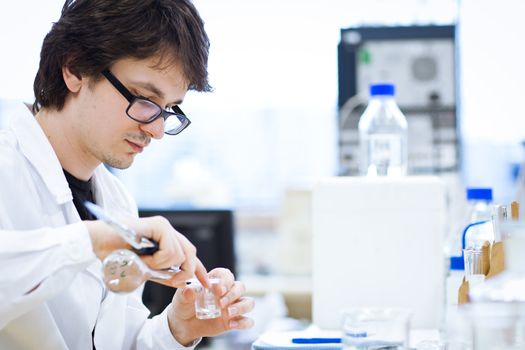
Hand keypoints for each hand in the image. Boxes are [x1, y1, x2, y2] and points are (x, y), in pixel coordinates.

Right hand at [85, 216, 207, 287]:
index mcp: (166, 240)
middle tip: (172, 281)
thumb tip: (183, 282)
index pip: (189, 255)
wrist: (98, 243)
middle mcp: (168, 231)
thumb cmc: (117, 255)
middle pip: (190, 254)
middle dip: (184, 272)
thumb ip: (163, 274)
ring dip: (162, 266)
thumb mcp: (145, 269)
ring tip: (145, 262)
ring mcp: (164, 226)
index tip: (206, 283)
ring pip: (179, 255)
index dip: (199, 269)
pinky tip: (144, 257)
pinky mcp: (160, 225)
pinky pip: (170, 251)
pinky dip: (158, 260)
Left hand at [167, 268, 254, 345]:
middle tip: (221, 303)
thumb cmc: (185, 304)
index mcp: (216, 281)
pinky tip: (231, 325)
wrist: (184, 323)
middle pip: (240, 287)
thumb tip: (190, 290)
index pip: (227, 275)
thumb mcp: (182, 298)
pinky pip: (248, 320)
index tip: (219, 289)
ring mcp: (233, 306)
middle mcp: (228, 292)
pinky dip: (243, 323)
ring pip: (249, 302)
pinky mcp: (235, 320)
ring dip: (241, 307)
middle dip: (233, 294)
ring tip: (228, 313)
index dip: (226, 280)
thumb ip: (186, 293)